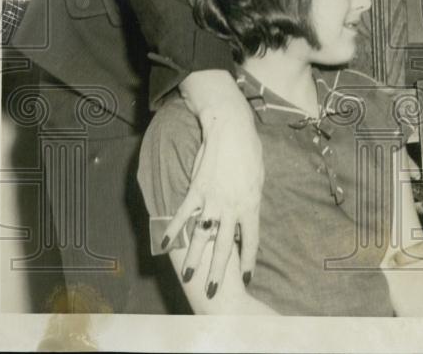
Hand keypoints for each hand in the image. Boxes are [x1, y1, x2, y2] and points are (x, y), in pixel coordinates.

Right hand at [164, 70, 263, 297]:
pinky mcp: (196, 191)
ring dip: (194, 259)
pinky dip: (173, 230)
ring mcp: (212, 200)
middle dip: (219, 271)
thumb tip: (245, 216)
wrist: (232, 131)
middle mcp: (231, 207)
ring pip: (202, 236)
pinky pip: (183, 215)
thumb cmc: (249, 153)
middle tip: (214, 291)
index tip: (248, 277)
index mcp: (251, 205)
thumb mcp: (258, 180)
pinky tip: (165, 245)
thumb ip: (250, 201)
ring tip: (188, 277)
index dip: (249, 260)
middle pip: (225, 246)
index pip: (251, 240)